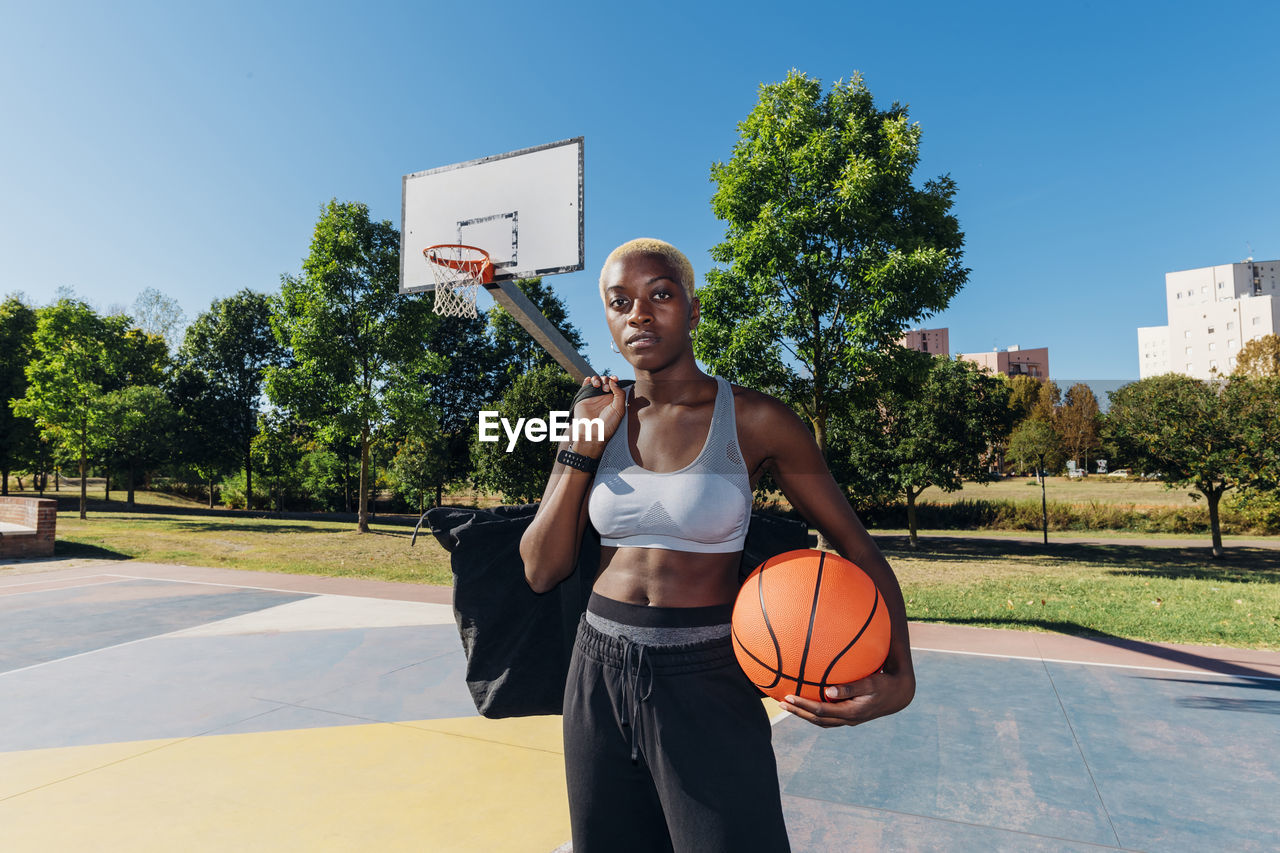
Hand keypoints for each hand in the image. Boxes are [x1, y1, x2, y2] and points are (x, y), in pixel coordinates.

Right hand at [571, 375, 625, 457]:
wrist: (593, 432)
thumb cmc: (608, 424)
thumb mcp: (619, 409)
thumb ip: (619, 394)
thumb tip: (613, 381)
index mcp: (613, 399)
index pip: (615, 384)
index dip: (614, 379)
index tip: (614, 379)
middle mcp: (604, 397)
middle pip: (605, 380)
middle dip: (606, 380)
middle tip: (606, 389)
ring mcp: (594, 397)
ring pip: (596, 380)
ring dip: (597, 378)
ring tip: (597, 385)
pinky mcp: (584, 398)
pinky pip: (585, 385)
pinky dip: (587, 380)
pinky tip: (589, 380)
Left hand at [779, 668, 914, 728]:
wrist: (900, 695)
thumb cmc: (885, 684)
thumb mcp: (870, 684)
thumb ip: (849, 688)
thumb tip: (828, 691)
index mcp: (851, 712)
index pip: (821, 711)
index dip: (802, 706)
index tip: (788, 697)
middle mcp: (848, 719)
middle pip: (817, 719)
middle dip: (798, 712)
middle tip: (780, 703)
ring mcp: (849, 719)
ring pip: (822, 720)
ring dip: (804, 714)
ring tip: (789, 705)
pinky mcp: (850, 715)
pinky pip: (828, 716)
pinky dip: (815, 712)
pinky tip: (808, 702)